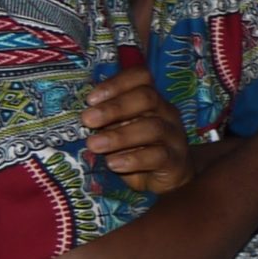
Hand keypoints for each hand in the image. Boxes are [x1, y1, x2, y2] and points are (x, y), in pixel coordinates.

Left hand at [81, 65, 191, 193]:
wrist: (169, 181)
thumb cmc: (137, 151)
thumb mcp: (119, 131)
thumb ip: (106, 122)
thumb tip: (81, 118)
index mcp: (151, 99)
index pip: (141, 77)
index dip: (116, 83)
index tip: (90, 99)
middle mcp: (166, 113)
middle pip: (147, 98)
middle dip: (114, 107)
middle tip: (87, 120)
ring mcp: (174, 136)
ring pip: (153, 127)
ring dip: (119, 136)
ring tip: (94, 145)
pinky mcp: (176, 161)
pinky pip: (158, 156)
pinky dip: (133, 159)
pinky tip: (113, 164)